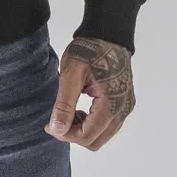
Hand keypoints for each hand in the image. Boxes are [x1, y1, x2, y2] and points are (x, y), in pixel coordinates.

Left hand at [45, 36, 134, 150]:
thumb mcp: (71, 75)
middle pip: (96, 141)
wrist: (108, 35)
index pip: (87, 137)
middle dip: (74, 134)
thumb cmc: (90, 50)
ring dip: (83, 130)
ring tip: (69, 111)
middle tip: (58, 117)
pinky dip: (92, 124)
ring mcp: (126, 107)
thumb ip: (64, 104)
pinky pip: (108, 126)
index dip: (65, 135)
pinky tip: (80, 109)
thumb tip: (57, 130)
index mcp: (111, 104)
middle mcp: (123, 109)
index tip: (50, 123)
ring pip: (102, 136)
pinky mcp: (124, 103)